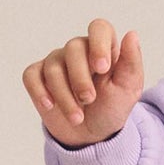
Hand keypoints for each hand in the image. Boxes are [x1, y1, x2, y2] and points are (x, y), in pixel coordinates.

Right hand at [22, 20, 143, 146]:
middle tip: (89, 99)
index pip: (99, 28)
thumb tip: (132, 35)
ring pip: (53, 68)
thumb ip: (131, 63)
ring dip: (65, 97)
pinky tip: (50, 106)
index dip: (99, 44)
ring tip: (78, 117)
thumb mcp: (127, 90)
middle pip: (73, 48)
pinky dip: (39, 92)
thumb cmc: (111, 108)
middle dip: (80, 78)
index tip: (102, 68)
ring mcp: (56, 61)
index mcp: (104, 48)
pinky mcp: (38, 76)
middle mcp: (78, 50)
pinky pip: (31, 76)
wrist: (91, 135)